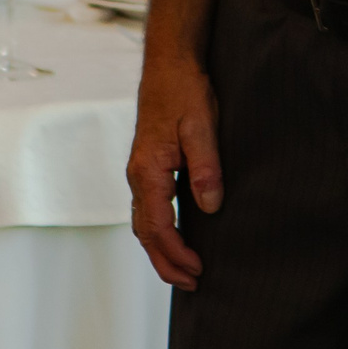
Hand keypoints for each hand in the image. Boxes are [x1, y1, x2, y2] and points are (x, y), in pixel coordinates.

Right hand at [127, 53, 221, 289]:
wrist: (169, 65)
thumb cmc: (184, 91)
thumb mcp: (202, 127)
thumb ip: (205, 168)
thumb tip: (209, 207)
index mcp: (148, 171)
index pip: (158, 227)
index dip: (177, 253)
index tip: (198, 270)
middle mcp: (138, 176)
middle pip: (145, 233)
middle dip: (166, 262)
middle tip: (192, 284)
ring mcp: (140, 172)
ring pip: (143, 223)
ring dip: (161, 250)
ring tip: (184, 270)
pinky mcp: (148, 166)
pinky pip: (147, 208)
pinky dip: (159, 231)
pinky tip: (176, 236)